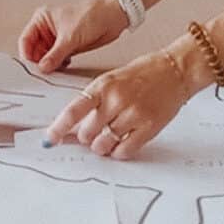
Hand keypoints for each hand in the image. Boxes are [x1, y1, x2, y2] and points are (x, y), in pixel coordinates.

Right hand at [18, 0, 128, 73]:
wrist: (112, 16)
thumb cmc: (91, 15)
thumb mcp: (69, 37)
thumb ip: (55, 55)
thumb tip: (43, 67)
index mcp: (41, 20)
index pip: (26, 40)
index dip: (27, 55)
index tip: (32, 68)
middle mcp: (47, 30)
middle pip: (34, 51)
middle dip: (39, 62)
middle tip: (43, 73)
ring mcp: (57, 39)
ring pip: (46, 57)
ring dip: (49, 65)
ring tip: (54, 71)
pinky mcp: (67, 47)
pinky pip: (57, 60)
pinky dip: (59, 66)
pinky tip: (63, 67)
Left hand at [43, 50, 188, 159]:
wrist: (175, 70)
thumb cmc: (143, 74)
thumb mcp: (111, 80)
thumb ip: (94, 102)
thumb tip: (73, 128)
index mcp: (103, 86)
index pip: (74, 111)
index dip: (58, 128)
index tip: (49, 140)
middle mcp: (116, 100)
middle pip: (87, 133)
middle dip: (86, 137)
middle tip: (93, 133)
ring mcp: (133, 114)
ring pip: (103, 144)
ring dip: (101, 147)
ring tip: (107, 139)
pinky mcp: (149, 127)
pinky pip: (124, 151)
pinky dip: (118, 153)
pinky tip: (121, 144)